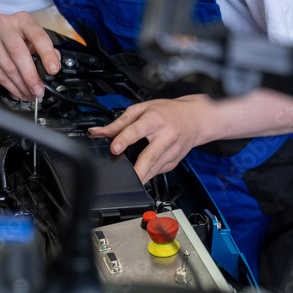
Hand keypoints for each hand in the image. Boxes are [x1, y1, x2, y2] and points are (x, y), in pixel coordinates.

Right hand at [0, 12, 61, 100]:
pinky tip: (19, 92)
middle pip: (20, 53)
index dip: (47, 54)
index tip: (53, 70)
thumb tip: (54, 64)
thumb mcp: (27, 41)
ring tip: (30, 93)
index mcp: (22, 19)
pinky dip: (11, 87)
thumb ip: (42, 50)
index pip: (38, 36)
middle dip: (32, 76)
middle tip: (39, 90)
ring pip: (9, 67)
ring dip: (22, 85)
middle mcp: (4, 24)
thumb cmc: (6, 43)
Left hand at [89, 96, 211, 183]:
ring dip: (141, 177)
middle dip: (137, 170)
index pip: (137, 130)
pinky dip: (147, 174)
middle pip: (149, 156)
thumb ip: (119, 122)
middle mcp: (165, 136)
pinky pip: (157, 171)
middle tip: (126, 179)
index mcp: (155, 120)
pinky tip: (141, 174)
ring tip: (130, 182)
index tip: (114, 149)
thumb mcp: (143, 109)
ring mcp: (171, 151)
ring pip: (154, 169)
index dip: (124, 140)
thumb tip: (98, 131)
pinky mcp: (173, 162)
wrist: (195, 118)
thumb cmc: (168, 111)